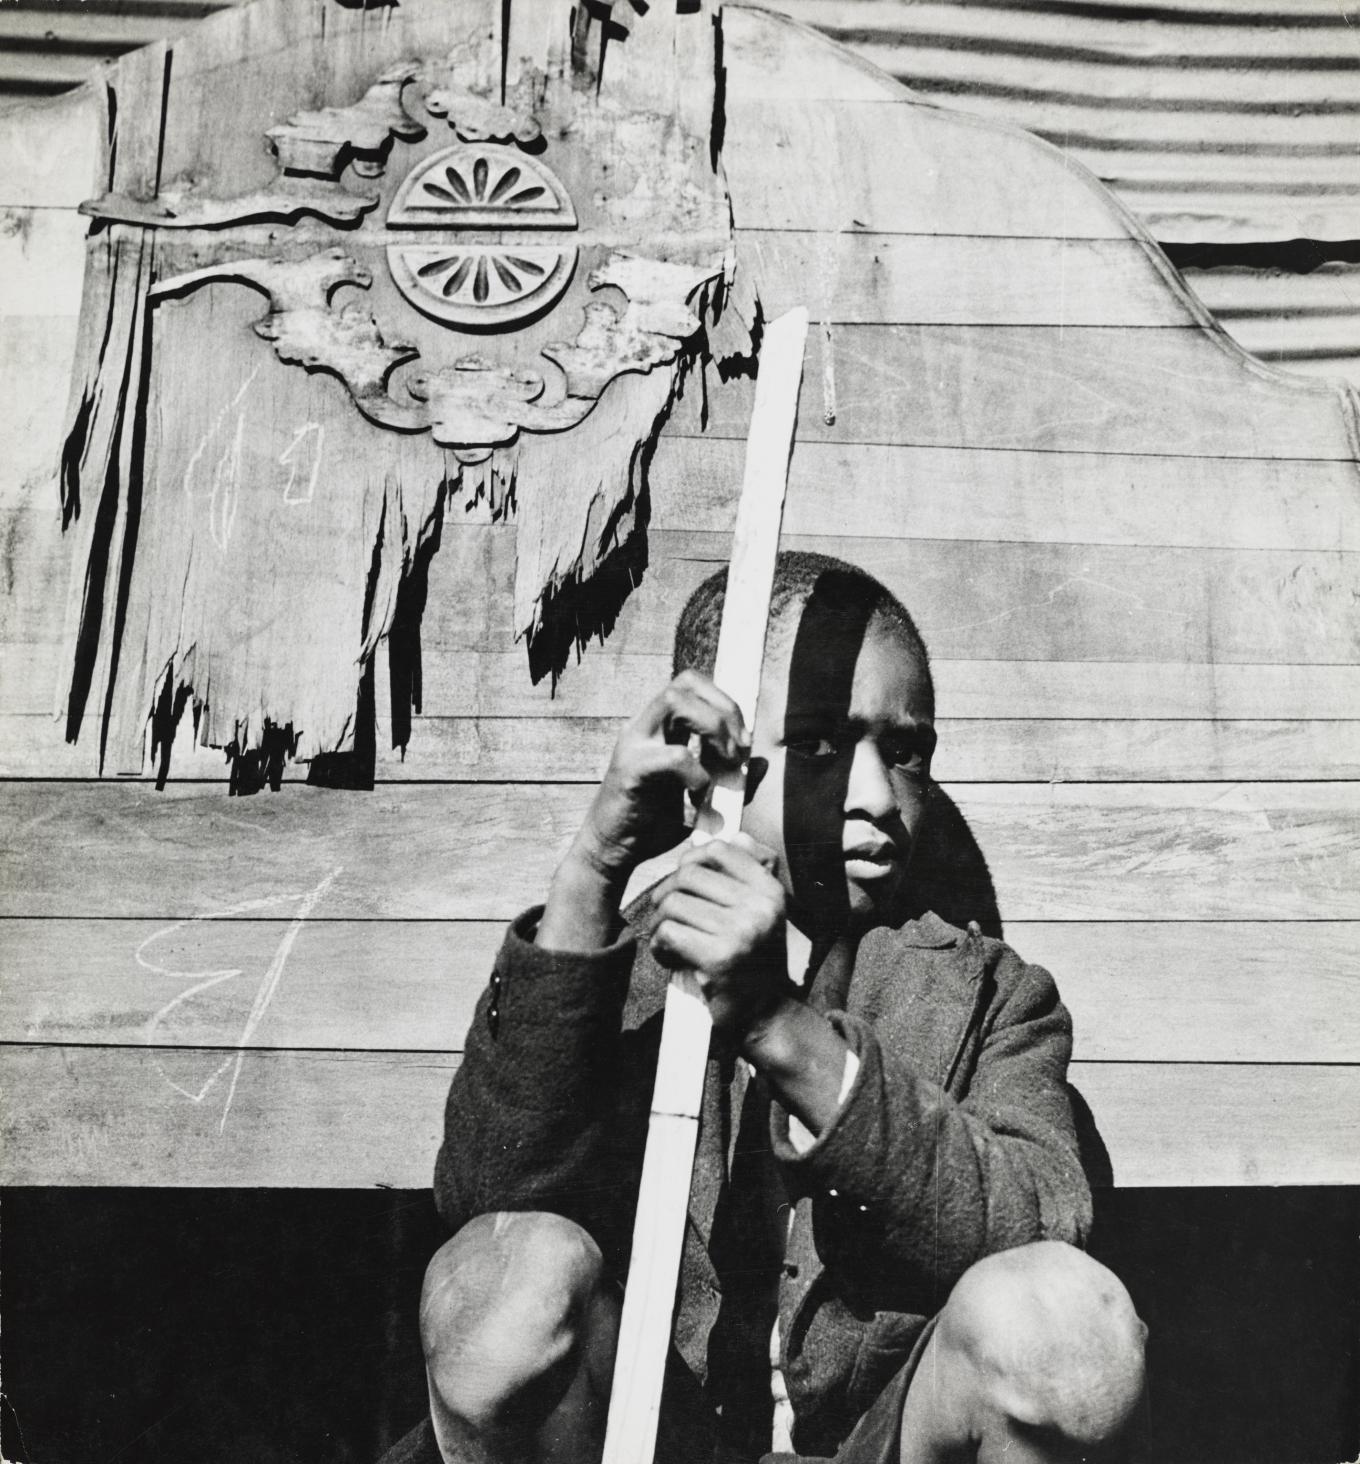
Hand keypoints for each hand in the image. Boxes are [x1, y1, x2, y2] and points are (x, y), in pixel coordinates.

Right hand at [571, 670, 749, 880]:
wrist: (614, 851)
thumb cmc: (654, 822)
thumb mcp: (700, 796)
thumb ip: (729, 778)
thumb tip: (760, 762)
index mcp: (658, 727)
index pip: (691, 684)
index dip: (724, 700)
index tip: (743, 738)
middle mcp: (643, 727)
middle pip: (685, 683)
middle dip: (724, 709)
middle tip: (739, 748)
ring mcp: (634, 745)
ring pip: (674, 701)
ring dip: (712, 727)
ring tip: (726, 761)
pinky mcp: (630, 771)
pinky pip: (673, 756)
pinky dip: (697, 772)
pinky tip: (699, 794)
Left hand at [649, 834, 787, 1036]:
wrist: (764, 1013)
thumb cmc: (754, 960)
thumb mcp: (760, 912)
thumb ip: (747, 872)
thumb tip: (731, 836)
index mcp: (770, 890)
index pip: (719, 850)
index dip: (692, 860)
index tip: (685, 881)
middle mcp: (760, 907)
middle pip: (688, 875)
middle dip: (668, 895)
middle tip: (669, 917)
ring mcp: (741, 932)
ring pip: (673, 904)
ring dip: (660, 924)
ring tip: (670, 940)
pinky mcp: (719, 958)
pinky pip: (669, 933)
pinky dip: (660, 946)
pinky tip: (670, 957)